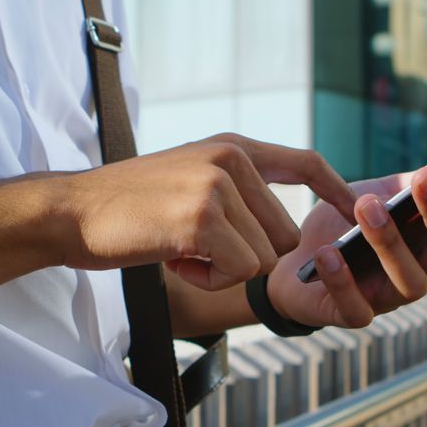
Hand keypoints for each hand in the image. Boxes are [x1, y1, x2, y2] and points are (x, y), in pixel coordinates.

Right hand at [57, 133, 355, 290]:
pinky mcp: (203, 218)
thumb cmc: (128, 206)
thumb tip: (284, 232)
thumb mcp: (189, 177)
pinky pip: (237, 271)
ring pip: (260, 258)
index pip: (305, 162)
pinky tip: (173, 259)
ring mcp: (218, 186)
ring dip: (221, 269)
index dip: (335, 190)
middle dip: (246, 256)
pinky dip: (206, 279)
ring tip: (178, 247)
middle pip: (284, 233)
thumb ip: (235, 188)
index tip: (353, 212)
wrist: (73, 211)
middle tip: (195, 245)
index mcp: (232, 146)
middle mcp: (232, 159)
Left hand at [267, 140, 426, 327]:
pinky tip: (328, 253)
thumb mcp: (371, 196)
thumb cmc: (339, 226)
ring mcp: (389, 297)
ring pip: (409, 282)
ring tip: (367, 207)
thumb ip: (402, 186)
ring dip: (390, 243)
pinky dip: (342, 279)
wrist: (289, 262)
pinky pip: (355, 307)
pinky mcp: (352, 315)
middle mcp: (420, 270)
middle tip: (426, 178)